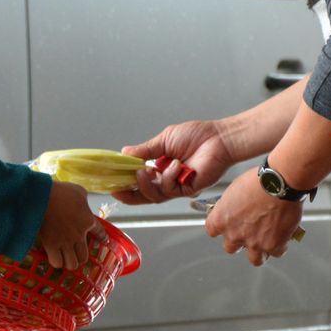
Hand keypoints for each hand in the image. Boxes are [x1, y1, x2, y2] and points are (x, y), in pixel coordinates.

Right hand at [35, 179, 95, 268]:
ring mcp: (65, 242)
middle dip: (80, 257)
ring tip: (66, 259)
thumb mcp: (78, 191)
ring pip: (72, 263)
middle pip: (84, 256)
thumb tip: (82, 202)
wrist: (43, 197)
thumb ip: (83, 199)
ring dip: (70, 262)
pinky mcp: (51, 245)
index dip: (102, 237)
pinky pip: (57, 262)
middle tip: (76, 254)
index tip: (104, 240)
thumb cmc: (60, 191)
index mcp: (88, 220)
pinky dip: (57, 262)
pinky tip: (55, 258)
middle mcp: (79, 235)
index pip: (100, 232)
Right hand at [113, 120, 234, 204]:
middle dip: (130, 193)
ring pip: (154, 195)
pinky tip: (175, 164)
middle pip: (144, 194)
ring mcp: (178, 186)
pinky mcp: (188, 190)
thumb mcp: (165, 139)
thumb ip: (145, 149)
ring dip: (146, 183)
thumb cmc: (198, 136)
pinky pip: (170, 190)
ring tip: (144, 170)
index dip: (126, 182)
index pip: (140, 179)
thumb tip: (124, 153)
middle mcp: (168, 179)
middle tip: (118, 188)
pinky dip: (169, 177)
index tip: (112, 181)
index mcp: (161, 167)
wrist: (218, 138)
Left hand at [204, 169, 302, 265]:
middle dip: (240, 241)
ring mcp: (254, 242)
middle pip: (231, 247)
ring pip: (255, 258)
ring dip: (260, 251)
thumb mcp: (234, 189)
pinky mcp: (273, 245)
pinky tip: (283, 235)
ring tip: (267, 240)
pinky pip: (276, 252)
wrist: (278, 183)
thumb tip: (235, 209)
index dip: (221, 228)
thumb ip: (230, 206)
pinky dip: (280, 245)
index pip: (212, 231)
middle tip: (250, 231)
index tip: (227, 224)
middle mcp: (234, 234)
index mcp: (221, 219)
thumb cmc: (258, 180)